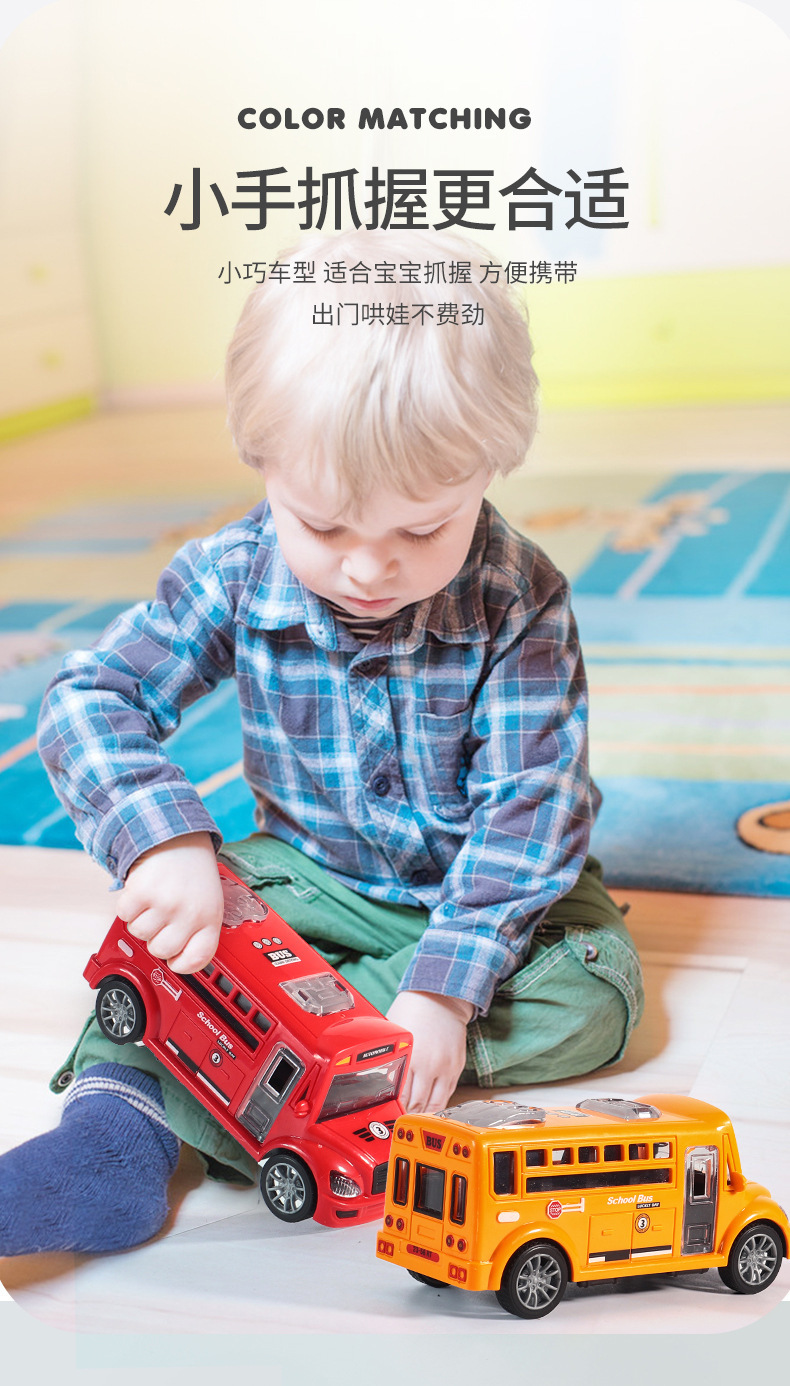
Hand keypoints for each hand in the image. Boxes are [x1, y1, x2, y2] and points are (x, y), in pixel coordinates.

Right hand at [115, 832, 223, 972]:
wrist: (177, 836)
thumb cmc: (192, 873)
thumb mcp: (208, 902)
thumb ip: (197, 931)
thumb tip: (177, 960)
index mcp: (210, 918)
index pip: (197, 959)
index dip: (181, 963)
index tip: (176, 957)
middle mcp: (190, 913)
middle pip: (161, 951)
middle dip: (157, 936)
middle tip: (163, 917)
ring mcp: (166, 903)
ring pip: (140, 934)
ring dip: (141, 919)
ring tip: (154, 900)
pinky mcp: (142, 892)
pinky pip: (124, 915)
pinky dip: (128, 905)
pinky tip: (142, 892)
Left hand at [387, 990, 473, 1113]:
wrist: (442, 997)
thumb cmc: (413, 1009)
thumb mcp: (394, 1031)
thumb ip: (389, 1055)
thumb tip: (376, 1075)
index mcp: (410, 1057)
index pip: (400, 1095)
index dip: (392, 1109)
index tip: (386, 1117)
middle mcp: (429, 1066)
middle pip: (416, 1104)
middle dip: (406, 1116)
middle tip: (397, 1125)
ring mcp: (445, 1068)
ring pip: (434, 1105)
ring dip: (423, 1115)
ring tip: (413, 1123)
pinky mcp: (457, 1067)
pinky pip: (448, 1095)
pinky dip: (438, 1105)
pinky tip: (429, 1110)